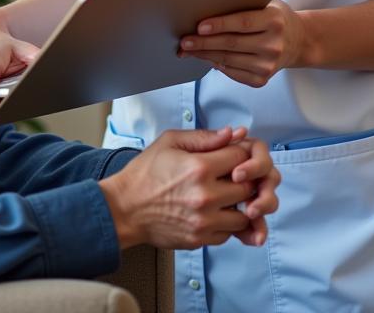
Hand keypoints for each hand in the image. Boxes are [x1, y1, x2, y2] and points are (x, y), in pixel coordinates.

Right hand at [98, 127, 278, 249]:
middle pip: (248, 186)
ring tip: (224, 195)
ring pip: (245, 214)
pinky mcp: (201, 240)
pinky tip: (213, 211)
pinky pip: (229, 233)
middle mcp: (206, 196)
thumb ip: (204, 137)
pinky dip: (226, 223)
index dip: (240, 153)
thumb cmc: (145, 173)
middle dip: (244, 178)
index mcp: (199, 167)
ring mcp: (204, 221)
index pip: (241, 157)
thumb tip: (234, 133)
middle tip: (231, 175)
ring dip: (239, 204)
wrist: (125, 208)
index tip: (232, 155)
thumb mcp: (170, 142)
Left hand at [178, 0, 307, 86]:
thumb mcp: (266, 3)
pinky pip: (233, 73)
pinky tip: (206, 58)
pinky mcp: (263, 79)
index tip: (199, 26)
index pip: (242, 23)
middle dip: (203, 43)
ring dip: (205, 55)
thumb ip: (243, 4)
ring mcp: (269, 65)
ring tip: (188, 49)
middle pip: (231, 44)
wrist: (299, 41)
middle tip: (185, 41)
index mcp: (274, 21)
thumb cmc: (275, 18)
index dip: (219, 25)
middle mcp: (273, 44)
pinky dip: (217, 65)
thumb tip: (208, 6)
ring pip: (228, 60)